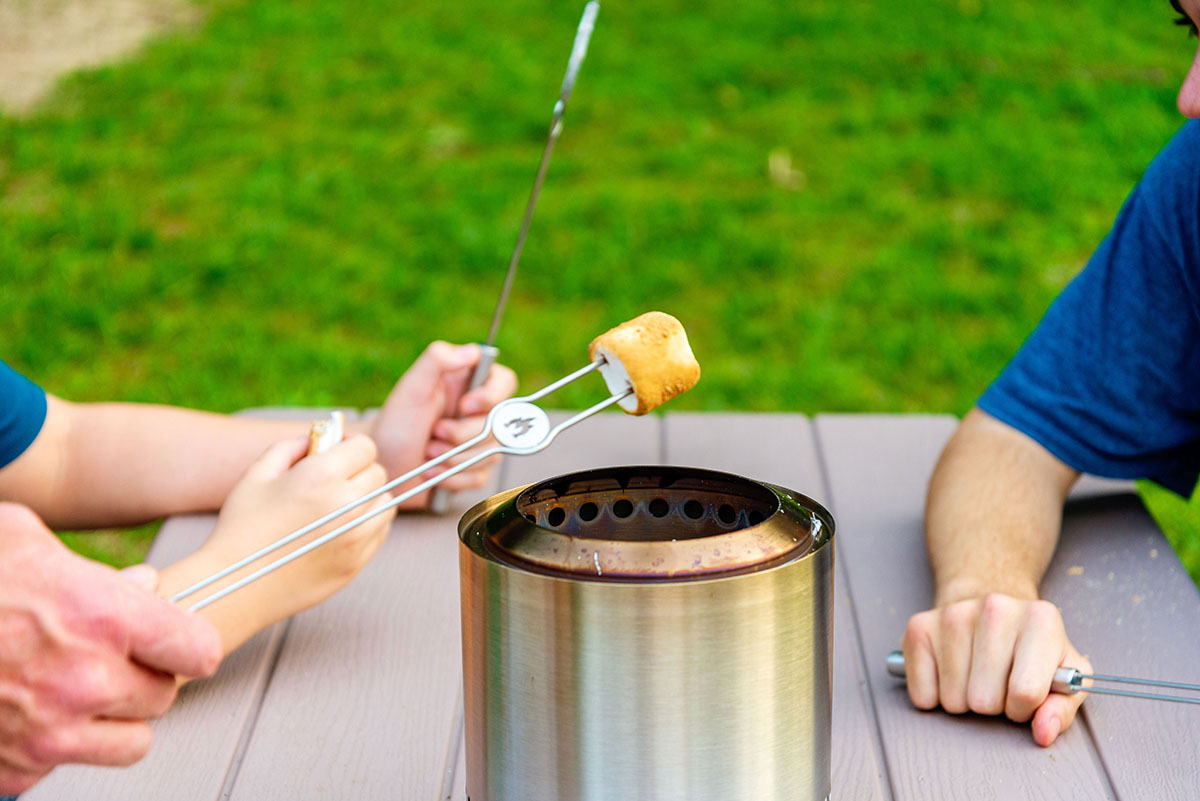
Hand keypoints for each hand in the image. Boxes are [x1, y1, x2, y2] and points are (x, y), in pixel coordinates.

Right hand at [0, 503, 220, 794]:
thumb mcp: (23, 541)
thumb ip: (94, 569)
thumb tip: (141, 586)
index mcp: (102, 616)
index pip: (197, 650)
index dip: (187, 644)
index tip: (176, 641)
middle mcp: (84, 680)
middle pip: (163, 698)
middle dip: (144, 677)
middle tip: (109, 657)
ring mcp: (48, 732)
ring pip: (129, 743)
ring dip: (113, 720)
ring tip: (78, 689)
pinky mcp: (15, 768)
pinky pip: (65, 765)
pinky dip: (54, 745)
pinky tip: (25, 710)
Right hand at [168, 435, 394, 653]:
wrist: (235, 586)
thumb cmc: (242, 526)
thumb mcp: (257, 474)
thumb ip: (291, 446)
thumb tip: (318, 438)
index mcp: (322, 476)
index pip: (365, 447)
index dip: (351, 446)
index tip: (339, 452)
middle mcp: (347, 505)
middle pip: (378, 474)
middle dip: (359, 470)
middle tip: (335, 479)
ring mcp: (355, 537)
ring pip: (385, 503)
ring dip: (369, 498)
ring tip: (342, 503)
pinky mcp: (357, 563)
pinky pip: (380, 532)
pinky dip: (368, 524)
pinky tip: (341, 527)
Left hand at [367, 341, 517, 508]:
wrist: (381, 464)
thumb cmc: (394, 422)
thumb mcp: (411, 387)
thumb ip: (437, 359)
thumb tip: (473, 351)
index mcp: (468, 383)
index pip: (504, 381)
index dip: (491, 396)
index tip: (464, 407)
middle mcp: (478, 411)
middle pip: (500, 423)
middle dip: (463, 434)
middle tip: (434, 433)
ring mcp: (479, 442)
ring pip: (491, 453)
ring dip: (455, 458)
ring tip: (427, 453)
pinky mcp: (474, 468)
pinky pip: (480, 477)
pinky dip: (453, 477)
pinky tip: (432, 471)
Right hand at [901, 593, 1090, 745]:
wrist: (991, 611)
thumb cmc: (1030, 650)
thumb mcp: (1062, 677)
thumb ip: (1062, 709)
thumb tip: (1043, 731)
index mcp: (1040, 619)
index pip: (1026, 693)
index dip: (1024, 709)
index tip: (1023, 696)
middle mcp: (995, 609)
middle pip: (985, 701)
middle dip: (992, 704)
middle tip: (997, 683)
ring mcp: (952, 615)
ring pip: (953, 701)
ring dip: (964, 700)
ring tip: (975, 676)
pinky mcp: (919, 627)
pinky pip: (923, 695)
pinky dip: (934, 695)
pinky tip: (949, 672)